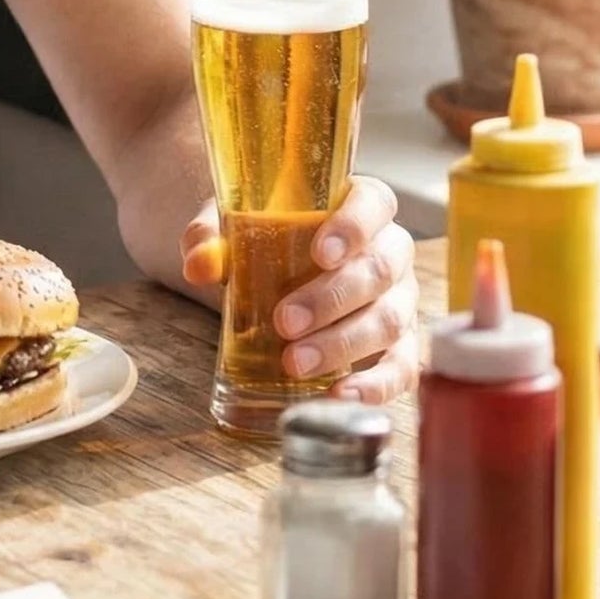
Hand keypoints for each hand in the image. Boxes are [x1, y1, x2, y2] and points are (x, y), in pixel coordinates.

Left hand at [180, 175, 418, 403]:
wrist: (276, 274)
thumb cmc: (266, 240)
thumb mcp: (234, 226)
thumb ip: (211, 235)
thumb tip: (198, 263)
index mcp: (361, 206)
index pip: (374, 204)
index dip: (354, 226)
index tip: (321, 253)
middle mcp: (390, 250)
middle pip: (379, 270)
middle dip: (332, 298)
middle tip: (284, 321)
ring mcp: (400, 299)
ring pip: (390, 320)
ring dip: (342, 345)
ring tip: (294, 363)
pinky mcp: (399, 344)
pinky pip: (401, 367)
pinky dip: (376, 385)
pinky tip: (340, 394)